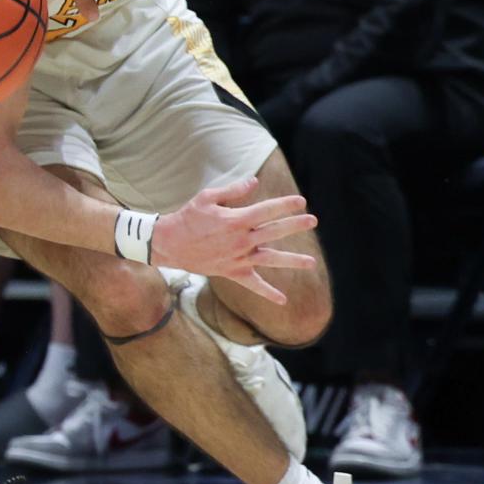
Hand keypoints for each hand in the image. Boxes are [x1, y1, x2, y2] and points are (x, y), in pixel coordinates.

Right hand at [152, 177, 317, 303]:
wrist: (170, 243)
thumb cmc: (188, 217)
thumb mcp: (207, 197)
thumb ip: (233, 190)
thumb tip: (254, 182)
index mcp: (236, 219)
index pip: (267, 210)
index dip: (285, 204)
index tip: (301, 201)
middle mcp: (241, 240)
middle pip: (274, 231)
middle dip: (295, 225)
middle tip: (313, 220)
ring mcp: (238, 258)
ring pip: (271, 259)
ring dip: (292, 260)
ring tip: (312, 263)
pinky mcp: (232, 272)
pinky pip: (253, 284)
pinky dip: (268, 292)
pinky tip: (283, 300)